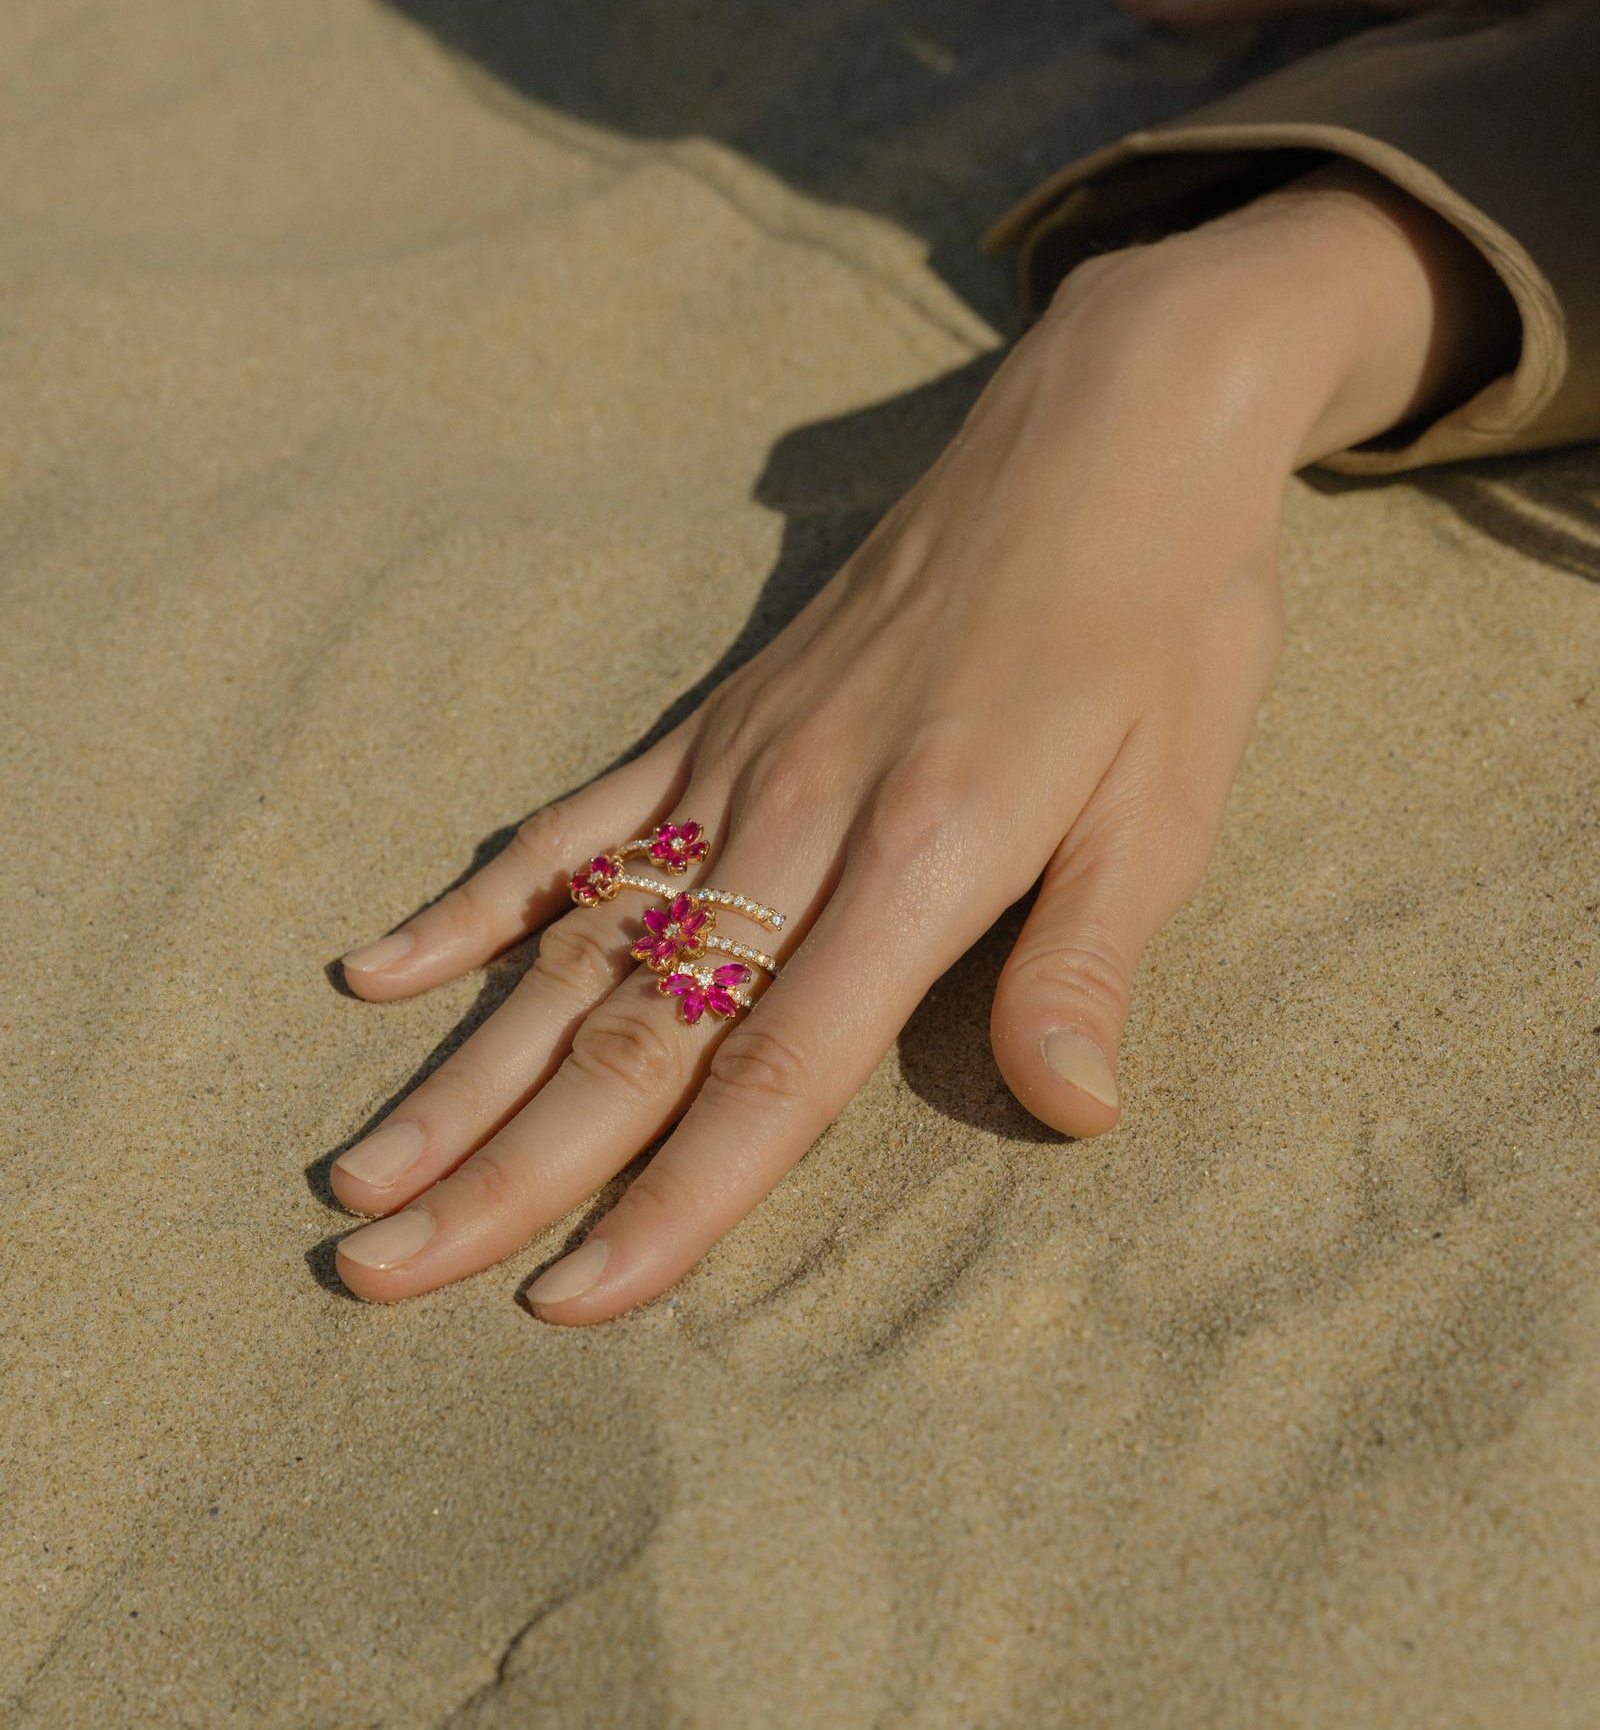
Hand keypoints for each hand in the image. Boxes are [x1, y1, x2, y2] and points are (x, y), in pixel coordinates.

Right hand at [328, 166, 1491, 1323]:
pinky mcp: (713, 718)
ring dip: (463, 1070)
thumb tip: (1071, 1112)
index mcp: (924, 853)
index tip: (566, 1300)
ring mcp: (738, 762)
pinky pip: (573, 827)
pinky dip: (479, 902)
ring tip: (359, 1173)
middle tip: (376, 1273)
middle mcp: (801, 815)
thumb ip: (1089, 960)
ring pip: (575, 947)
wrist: (1107, 429)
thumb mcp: (1172, 795)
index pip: (775, 1071)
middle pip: (634, 1028)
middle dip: (507, 1169)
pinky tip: (380, 970)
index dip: (675, 1199)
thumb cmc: (1163, 623)